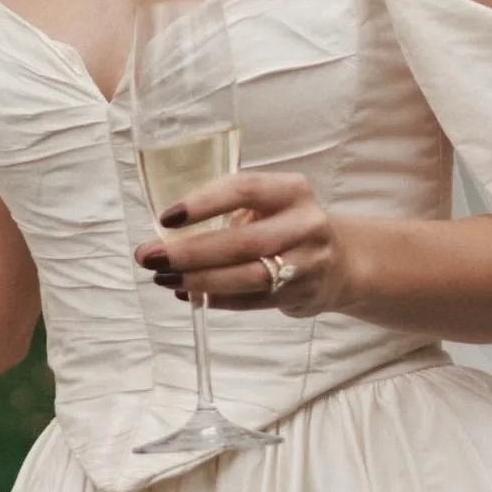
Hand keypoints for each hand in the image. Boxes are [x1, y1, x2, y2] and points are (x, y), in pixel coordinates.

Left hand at [133, 172, 355, 317]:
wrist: (342, 261)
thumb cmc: (288, 226)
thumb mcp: (270, 204)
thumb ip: (231, 210)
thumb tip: (170, 231)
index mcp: (291, 191)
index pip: (243, 189)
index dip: (203, 203)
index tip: (166, 218)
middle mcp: (304, 225)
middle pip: (241, 242)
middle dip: (189, 252)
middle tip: (149, 257)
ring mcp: (306, 264)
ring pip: (246, 277)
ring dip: (199, 280)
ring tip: (163, 278)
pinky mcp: (300, 295)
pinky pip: (250, 301)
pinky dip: (216, 299)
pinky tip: (188, 293)